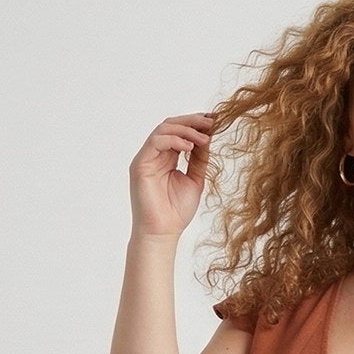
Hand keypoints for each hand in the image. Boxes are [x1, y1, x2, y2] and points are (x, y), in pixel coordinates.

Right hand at [128, 113, 214, 237]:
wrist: (163, 232)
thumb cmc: (177, 212)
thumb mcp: (195, 180)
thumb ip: (199, 160)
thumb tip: (207, 138)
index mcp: (166, 158)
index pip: (178, 132)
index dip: (194, 124)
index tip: (213, 121)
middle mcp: (155, 155)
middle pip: (170, 125)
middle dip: (191, 121)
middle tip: (210, 122)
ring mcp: (146, 158)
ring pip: (163, 129)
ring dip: (185, 129)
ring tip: (204, 137)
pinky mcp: (140, 164)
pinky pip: (156, 142)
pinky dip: (174, 140)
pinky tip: (189, 147)